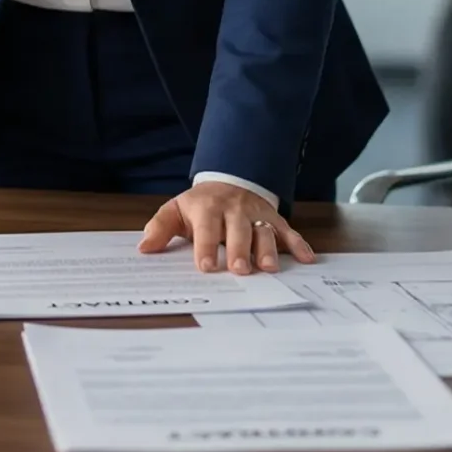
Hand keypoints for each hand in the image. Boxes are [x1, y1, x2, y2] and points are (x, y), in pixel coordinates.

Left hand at [138, 179, 315, 275]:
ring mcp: (256, 214)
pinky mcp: (273, 219)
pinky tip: (307, 258)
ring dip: (267, 249)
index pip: (206, 229)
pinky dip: (299, 244)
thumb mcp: (176, 211)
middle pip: (238, 231)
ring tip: (269, 268)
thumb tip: (144, 248)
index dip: (205, 247)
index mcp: (207, 209)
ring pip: (264, 231)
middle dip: (239, 250)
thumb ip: (160, 228)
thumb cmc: (200, 205)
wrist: (229, 181)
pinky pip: (287, 231)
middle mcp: (234, 210)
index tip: (205, 266)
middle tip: (239, 270)